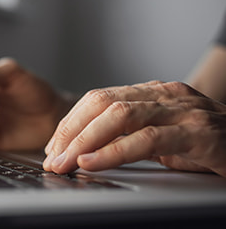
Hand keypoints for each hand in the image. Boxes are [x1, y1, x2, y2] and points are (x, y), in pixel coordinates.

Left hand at [43, 81, 225, 177]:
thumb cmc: (203, 141)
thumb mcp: (159, 134)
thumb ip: (128, 135)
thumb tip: (87, 148)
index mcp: (151, 92)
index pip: (99, 98)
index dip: (71, 121)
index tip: (53, 145)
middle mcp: (163, 94)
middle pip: (102, 103)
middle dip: (71, 130)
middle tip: (52, 157)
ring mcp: (181, 110)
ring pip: (120, 115)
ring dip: (84, 140)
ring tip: (65, 161)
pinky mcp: (197, 132)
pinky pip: (146, 139)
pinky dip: (114, 152)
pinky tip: (92, 162)